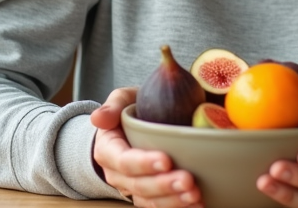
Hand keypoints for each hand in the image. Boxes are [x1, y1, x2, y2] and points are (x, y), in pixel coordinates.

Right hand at [91, 87, 202, 207]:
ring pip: (149, 200)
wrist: (132, 127)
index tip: (166, 160)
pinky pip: (159, 206)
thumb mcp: (121, 100)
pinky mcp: (147, 196)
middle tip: (188, 180)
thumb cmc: (130, 110)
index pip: (124, 161)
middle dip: (164, 185)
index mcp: (108, 150)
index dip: (144, 163)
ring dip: (173, 200)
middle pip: (139, 185)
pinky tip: (198, 204)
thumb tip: (98, 118)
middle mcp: (117, 174)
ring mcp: (132, 188)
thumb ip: (113, 105)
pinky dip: (178, 207)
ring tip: (194, 194)